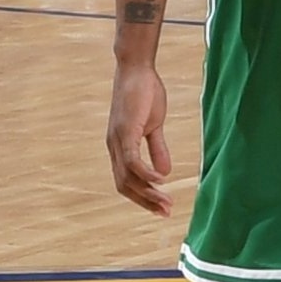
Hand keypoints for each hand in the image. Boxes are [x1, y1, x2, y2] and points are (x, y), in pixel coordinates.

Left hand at [107, 56, 174, 213]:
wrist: (137, 69)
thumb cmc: (144, 93)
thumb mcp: (154, 125)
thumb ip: (157, 149)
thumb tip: (165, 172)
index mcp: (119, 147)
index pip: (126, 181)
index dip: (142, 197)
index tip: (161, 207)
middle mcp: (114, 148)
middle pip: (125, 186)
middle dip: (145, 201)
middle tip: (166, 212)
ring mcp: (117, 141)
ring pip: (128, 178)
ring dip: (148, 193)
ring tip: (166, 202)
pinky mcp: (125, 132)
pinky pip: (132, 160)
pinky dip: (146, 174)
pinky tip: (160, 180)